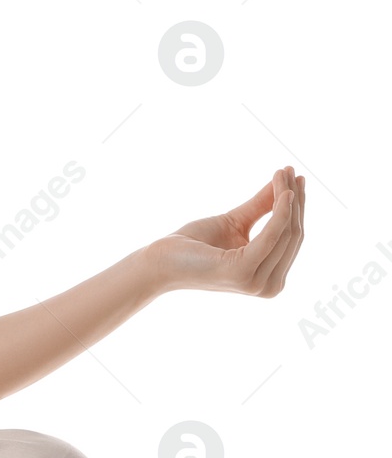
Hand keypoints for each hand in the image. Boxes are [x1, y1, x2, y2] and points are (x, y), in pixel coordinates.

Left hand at [152, 165, 304, 296]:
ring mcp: (256, 282)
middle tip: (292, 171)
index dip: (296, 207)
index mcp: (269, 277)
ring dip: (288, 199)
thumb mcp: (235, 223)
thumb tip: (287, 188)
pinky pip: (271, 235)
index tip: (296, 177)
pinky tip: (283, 193)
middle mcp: (268, 286)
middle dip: (295, 200)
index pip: (291, 238)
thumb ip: (262, 208)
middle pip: (292, 235)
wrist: (160, 261)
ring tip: (284, 173)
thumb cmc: (193, 245)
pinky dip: (280, 212)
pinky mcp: (243, 272)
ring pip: (285, 232)